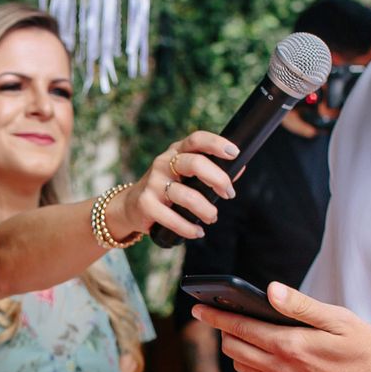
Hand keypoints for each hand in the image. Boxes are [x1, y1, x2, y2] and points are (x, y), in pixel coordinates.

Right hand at [112, 131, 238, 241]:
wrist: (131, 205)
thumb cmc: (166, 188)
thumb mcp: (186, 175)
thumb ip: (211, 171)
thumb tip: (240, 169)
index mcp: (176, 151)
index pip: (196, 140)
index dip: (216, 144)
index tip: (235, 153)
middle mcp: (163, 163)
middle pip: (194, 163)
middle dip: (218, 179)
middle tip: (229, 193)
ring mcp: (153, 183)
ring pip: (186, 195)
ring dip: (205, 210)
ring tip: (211, 217)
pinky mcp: (146, 204)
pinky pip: (172, 218)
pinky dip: (189, 228)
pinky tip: (197, 232)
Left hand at [191, 283, 370, 371]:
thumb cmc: (365, 352)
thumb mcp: (339, 320)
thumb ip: (301, 306)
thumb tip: (270, 290)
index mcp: (289, 346)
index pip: (239, 328)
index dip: (215, 316)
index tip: (198, 307)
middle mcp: (280, 370)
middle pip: (234, 349)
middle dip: (224, 331)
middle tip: (226, 317)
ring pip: (242, 368)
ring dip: (238, 351)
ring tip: (246, 335)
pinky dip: (252, 368)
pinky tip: (265, 357)